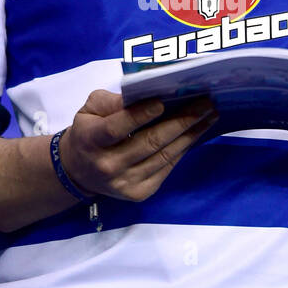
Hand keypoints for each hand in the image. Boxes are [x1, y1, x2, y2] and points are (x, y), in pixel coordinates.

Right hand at [59, 89, 217, 201]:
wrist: (79, 170)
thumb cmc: (88, 131)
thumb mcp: (89, 109)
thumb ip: (112, 101)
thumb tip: (144, 94)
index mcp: (91, 140)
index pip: (116, 128)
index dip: (139, 116)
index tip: (162, 101)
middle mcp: (107, 165)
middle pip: (149, 143)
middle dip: (181, 121)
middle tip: (204, 104)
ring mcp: (125, 183)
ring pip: (164, 156)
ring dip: (190, 135)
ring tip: (209, 116)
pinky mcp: (139, 193)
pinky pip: (166, 168)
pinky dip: (183, 149)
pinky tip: (195, 133)